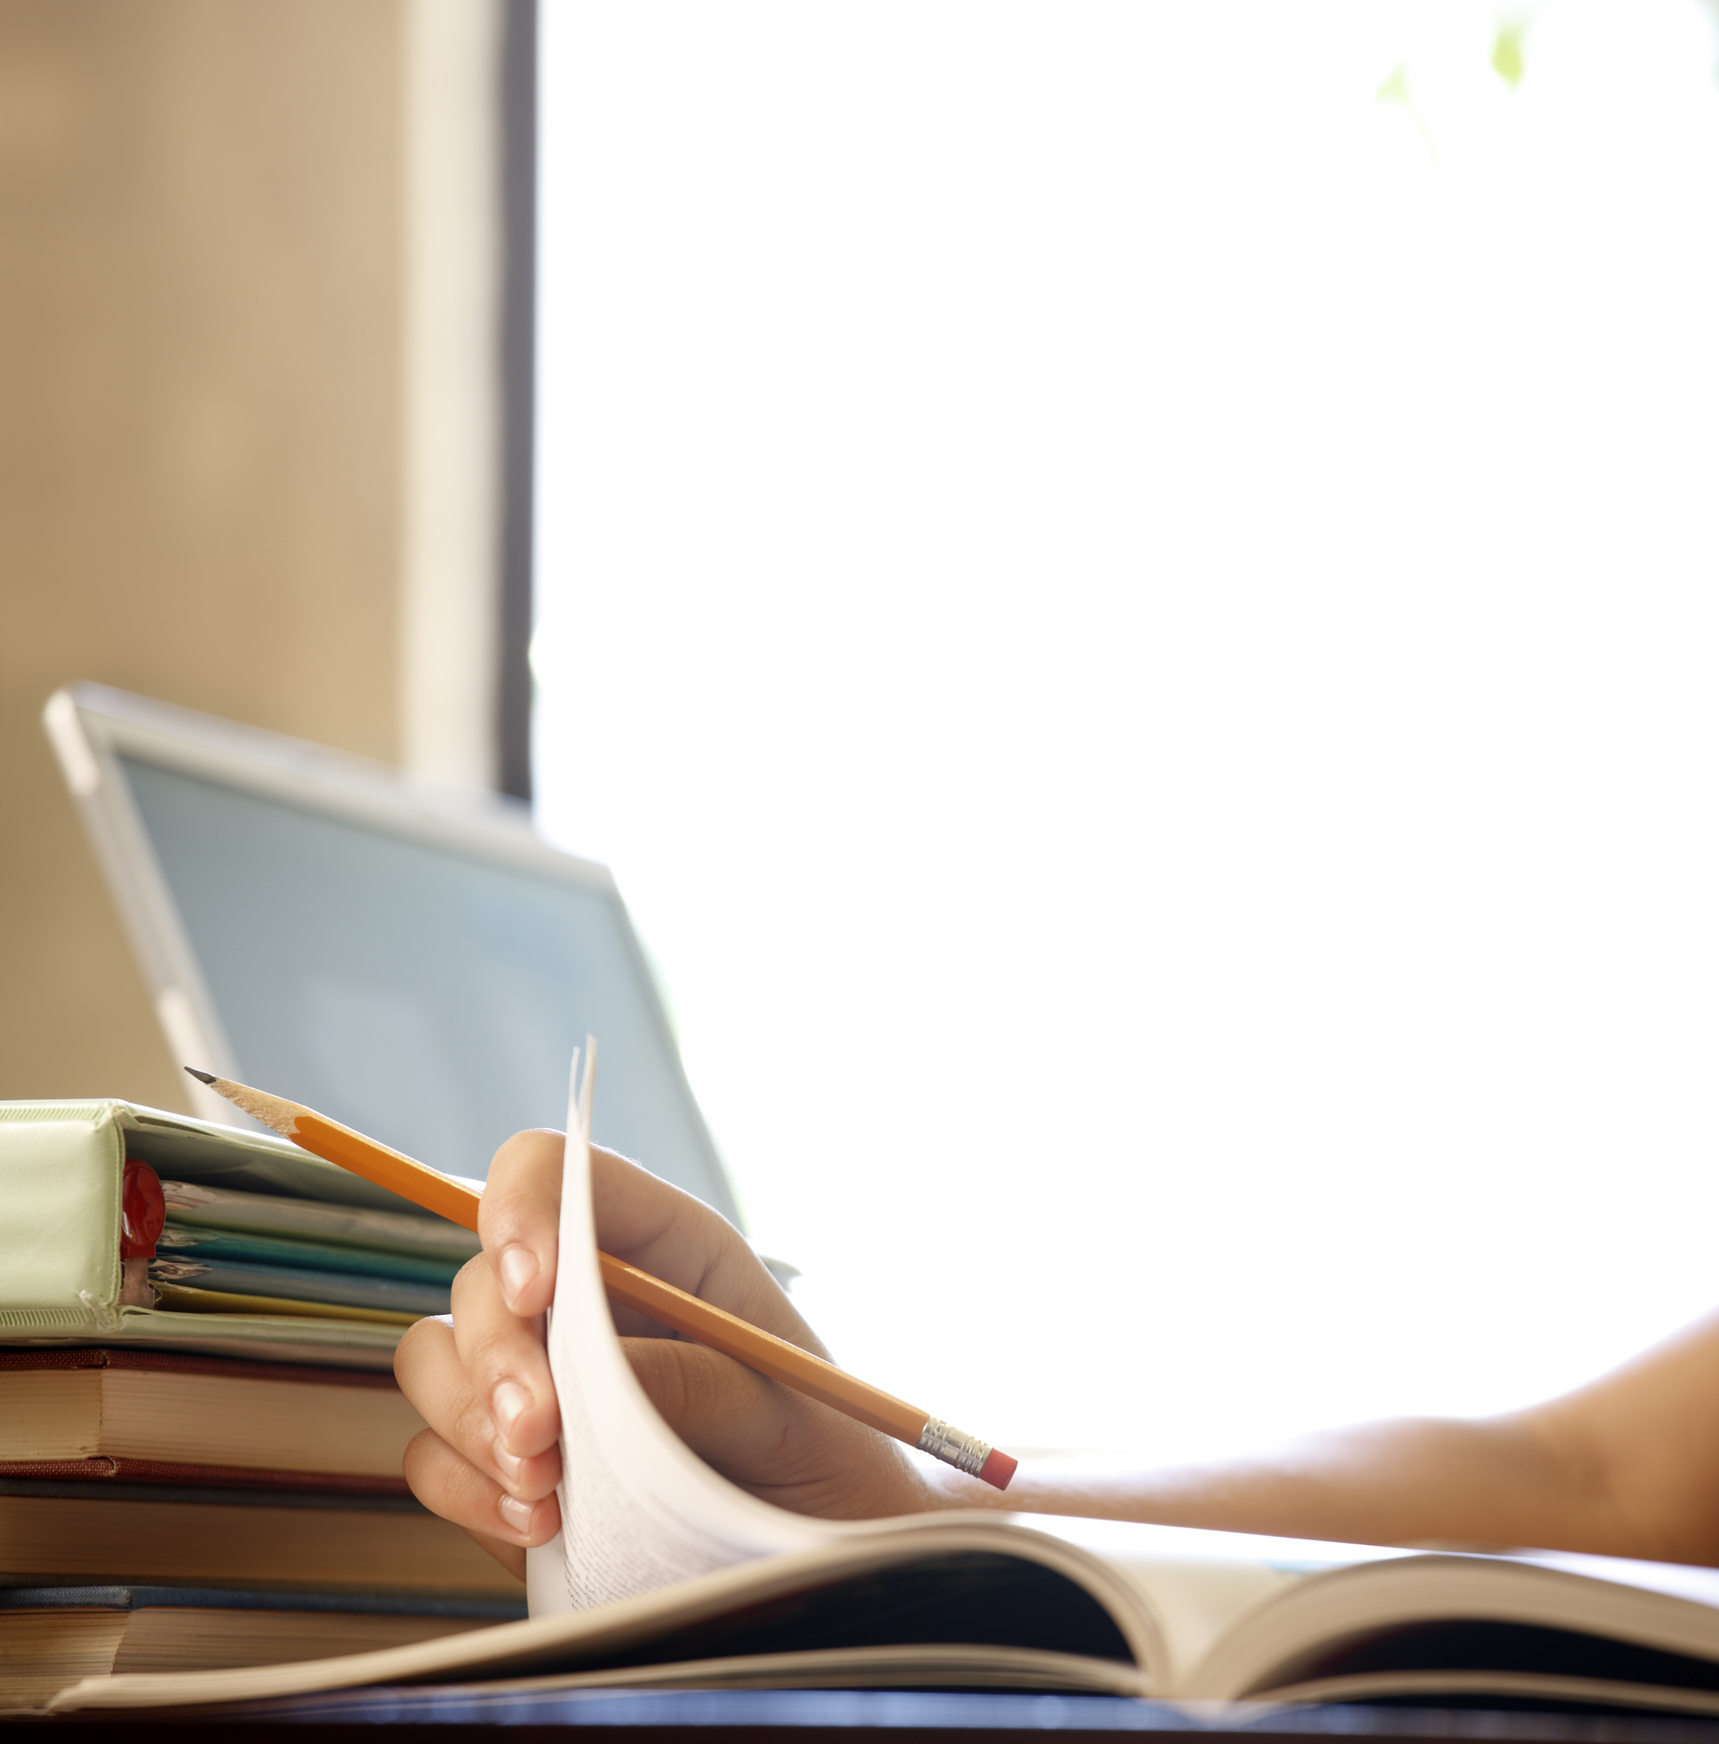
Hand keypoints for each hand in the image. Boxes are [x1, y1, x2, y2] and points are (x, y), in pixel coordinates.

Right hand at [394, 1129, 947, 1577]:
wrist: (824, 1542)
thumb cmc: (824, 1449)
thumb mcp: (788, 1408)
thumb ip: (699, 1381)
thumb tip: (598, 1377)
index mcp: (664, 1248)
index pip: (558, 1173)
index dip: (524, 1210)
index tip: (533, 1290)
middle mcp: (590, 1298)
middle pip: (480, 1279)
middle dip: (495, 1355)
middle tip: (538, 1433)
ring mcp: (542, 1376)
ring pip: (436, 1357)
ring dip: (470, 1422)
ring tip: (546, 1491)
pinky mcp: (510, 1457)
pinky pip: (433, 1450)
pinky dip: (466, 1487)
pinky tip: (538, 1525)